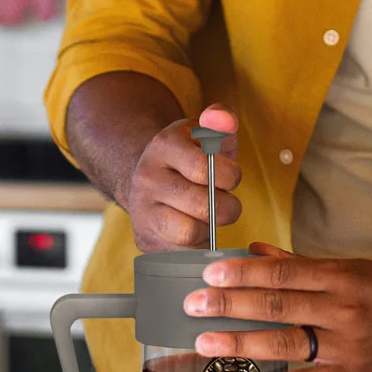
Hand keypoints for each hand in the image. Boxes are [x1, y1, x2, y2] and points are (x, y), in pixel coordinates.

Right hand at [125, 104, 241, 251]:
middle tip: (225, 200)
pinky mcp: (145, 239)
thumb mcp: (209, 132)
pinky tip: (198, 229)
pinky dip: (198, 245)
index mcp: (164, 146)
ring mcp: (141, 211)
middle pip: (202, 205)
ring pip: (189, 233)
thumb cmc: (194, 156)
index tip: (230, 175)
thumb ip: (223, 119)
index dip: (229, 176)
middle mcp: (146, 178)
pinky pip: (182, 253)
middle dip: (227, 206)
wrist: (155, 178)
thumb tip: (222, 119)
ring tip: (210, 215)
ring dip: (211, 228)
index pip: (203, 168)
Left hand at [183, 243, 371, 371]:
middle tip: (193, 306)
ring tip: (205, 342)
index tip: (210, 274)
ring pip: (287, 345)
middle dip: (231, 306)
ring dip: (242, 342)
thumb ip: (299, 266)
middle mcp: (344, 309)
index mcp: (341, 276)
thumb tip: (255, 252)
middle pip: (279, 307)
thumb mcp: (350, 268)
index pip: (283, 275)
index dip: (243, 275)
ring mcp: (350, 347)